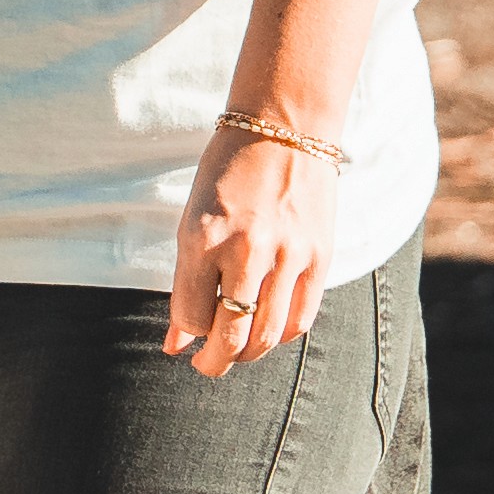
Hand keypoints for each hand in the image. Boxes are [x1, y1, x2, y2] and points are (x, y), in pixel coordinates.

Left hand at [167, 119, 340, 375]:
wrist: (284, 128)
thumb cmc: (227, 174)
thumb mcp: (192, 220)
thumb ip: (185, 282)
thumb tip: (175, 344)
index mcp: (203, 238)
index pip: (190, 316)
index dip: (186, 333)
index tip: (186, 336)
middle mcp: (245, 250)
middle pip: (229, 335)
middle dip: (214, 362)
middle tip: (207, 365)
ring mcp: (286, 255)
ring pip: (266, 335)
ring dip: (247, 353)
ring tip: (236, 351)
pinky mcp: (319, 257)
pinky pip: (300, 318)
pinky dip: (281, 334)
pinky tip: (268, 330)